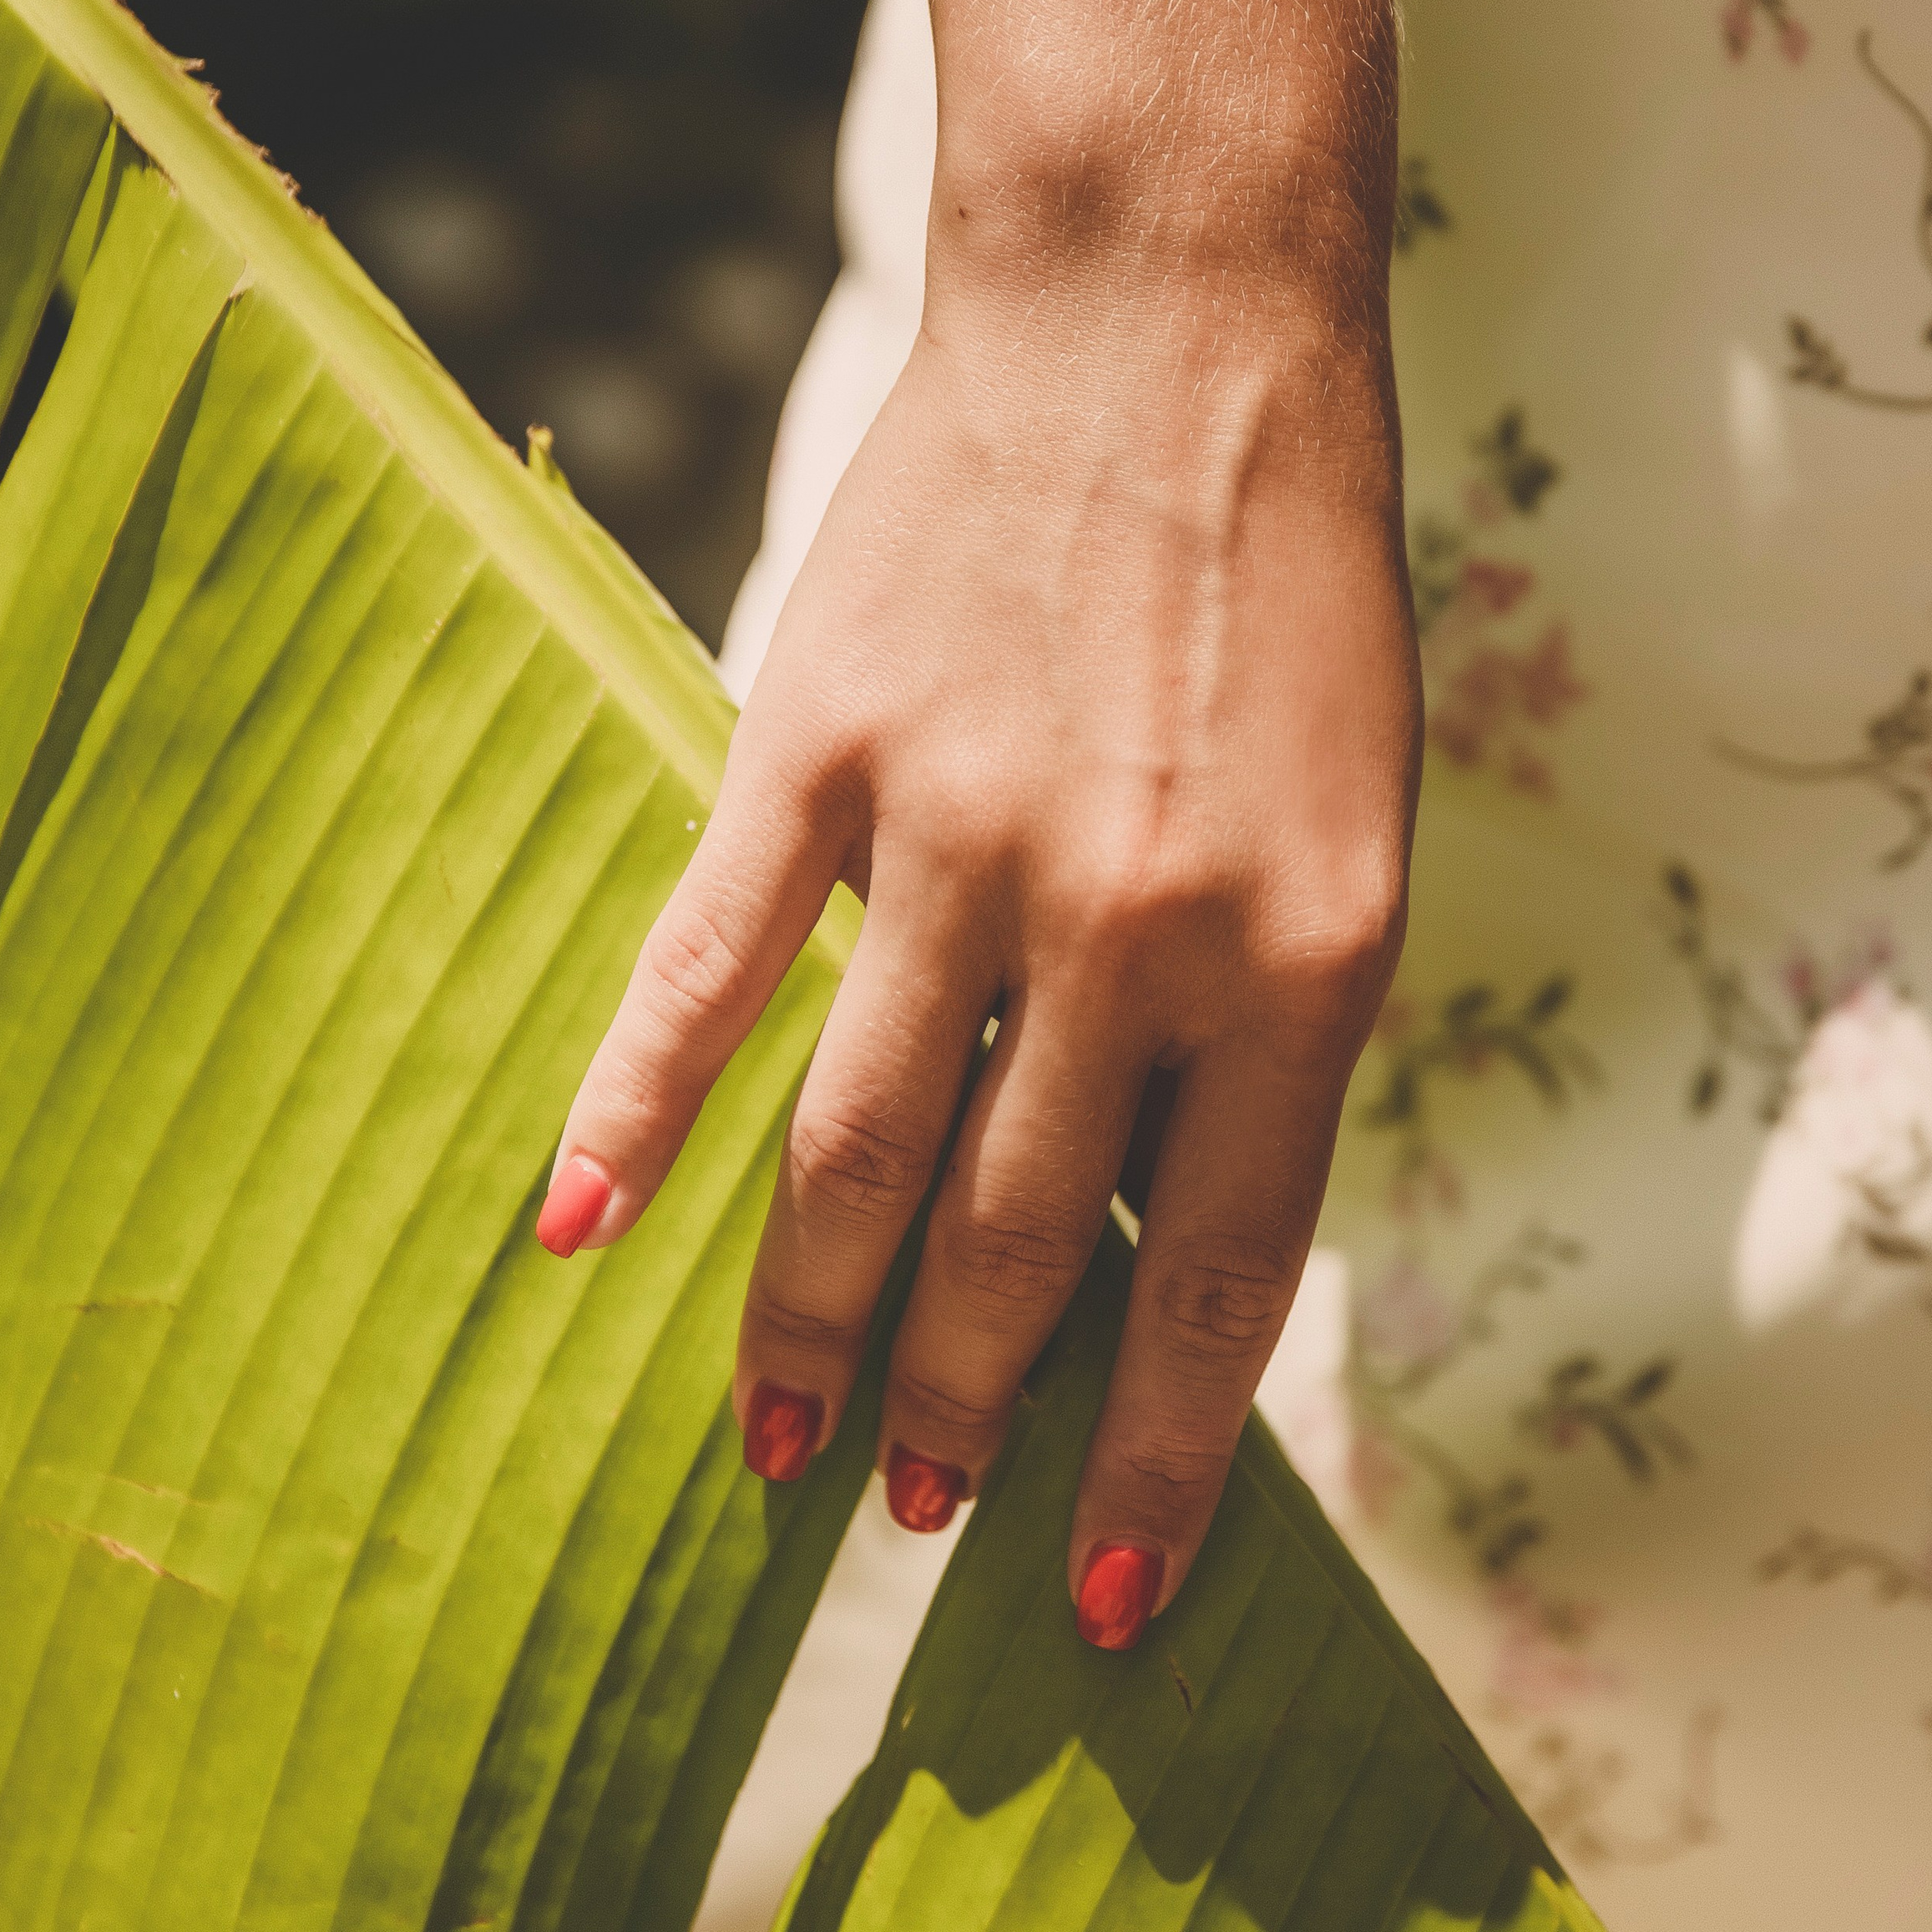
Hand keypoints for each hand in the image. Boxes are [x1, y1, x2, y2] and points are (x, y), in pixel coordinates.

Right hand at [540, 216, 1418, 1646]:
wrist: (1173, 324)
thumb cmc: (1287, 593)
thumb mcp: (1350, 830)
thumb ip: (1253, 1032)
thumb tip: (1143, 1250)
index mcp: (1303, 955)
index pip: (1215, 1280)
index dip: (1151, 1466)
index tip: (1101, 1607)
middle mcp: (1137, 923)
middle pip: (1016, 1246)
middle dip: (966, 1420)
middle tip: (922, 1523)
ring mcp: (963, 835)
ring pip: (859, 1151)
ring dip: (812, 1327)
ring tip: (782, 1449)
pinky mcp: (822, 747)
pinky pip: (709, 969)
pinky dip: (637, 1108)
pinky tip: (580, 1234)